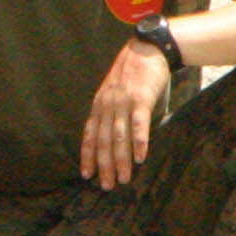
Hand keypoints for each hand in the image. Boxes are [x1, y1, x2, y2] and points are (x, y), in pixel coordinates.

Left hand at [80, 38, 172, 187]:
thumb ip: (120, 116)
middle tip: (106, 186)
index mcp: (100, 105)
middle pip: (103, 140)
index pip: (90, 135)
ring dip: (120, 160)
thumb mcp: (121, 96)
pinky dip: (138, 142)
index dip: (88, 155)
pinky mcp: (140, 99)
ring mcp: (122, 102)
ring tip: (122, 179)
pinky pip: (138, 124)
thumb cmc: (138, 76)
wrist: (148, 49)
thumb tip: (128, 141)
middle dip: (103, 165)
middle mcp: (107, 105)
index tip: (86, 174)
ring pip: (118, 136)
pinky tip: (140, 158)